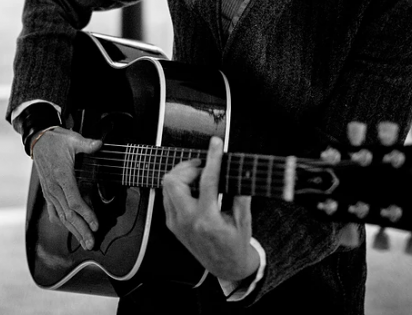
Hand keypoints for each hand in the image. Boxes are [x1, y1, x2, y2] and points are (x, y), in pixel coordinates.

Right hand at [32, 127, 102, 249]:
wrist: (39, 140)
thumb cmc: (56, 140)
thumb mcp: (73, 139)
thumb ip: (87, 144)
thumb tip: (98, 145)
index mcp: (62, 176)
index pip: (74, 201)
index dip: (86, 215)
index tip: (96, 225)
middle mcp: (54, 188)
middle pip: (69, 214)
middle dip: (81, 230)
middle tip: (91, 243)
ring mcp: (50, 192)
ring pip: (62, 216)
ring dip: (74, 230)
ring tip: (84, 242)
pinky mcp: (48, 193)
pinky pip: (54, 211)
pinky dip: (62, 222)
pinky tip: (68, 229)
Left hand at [162, 136, 259, 281]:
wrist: (225, 267)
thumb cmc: (235, 245)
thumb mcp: (244, 221)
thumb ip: (241, 196)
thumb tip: (241, 172)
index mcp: (207, 220)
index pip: (207, 181)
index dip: (212, 158)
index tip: (216, 144)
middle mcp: (187, 221)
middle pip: (173, 181)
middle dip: (187, 167)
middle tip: (203, 166)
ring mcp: (176, 223)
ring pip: (167, 187)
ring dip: (182, 176)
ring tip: (199, 176)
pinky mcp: (171, 224)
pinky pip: (168, 197)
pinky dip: (178, 187)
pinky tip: (193, 189)